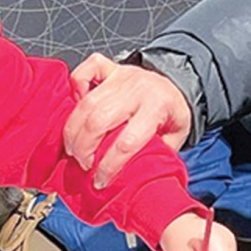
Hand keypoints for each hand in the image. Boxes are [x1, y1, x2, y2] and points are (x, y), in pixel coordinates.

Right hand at [65, 53, 193, 186]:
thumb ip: (153, 155)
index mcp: (157, 107)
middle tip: (83, 164)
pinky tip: (75, 105)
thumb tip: (128, 178)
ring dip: (72, 131)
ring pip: (86, 103)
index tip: (99, 181)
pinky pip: (86, 70)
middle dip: (84, 150)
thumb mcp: (173, 140)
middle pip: (98, 121)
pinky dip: (75, 85)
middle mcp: (138, 89)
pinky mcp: (112, 69)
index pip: (126, 143)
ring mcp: (123, 76)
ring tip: (73, 149)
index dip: (108, 167)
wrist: (178, 84)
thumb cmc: (172, 115)